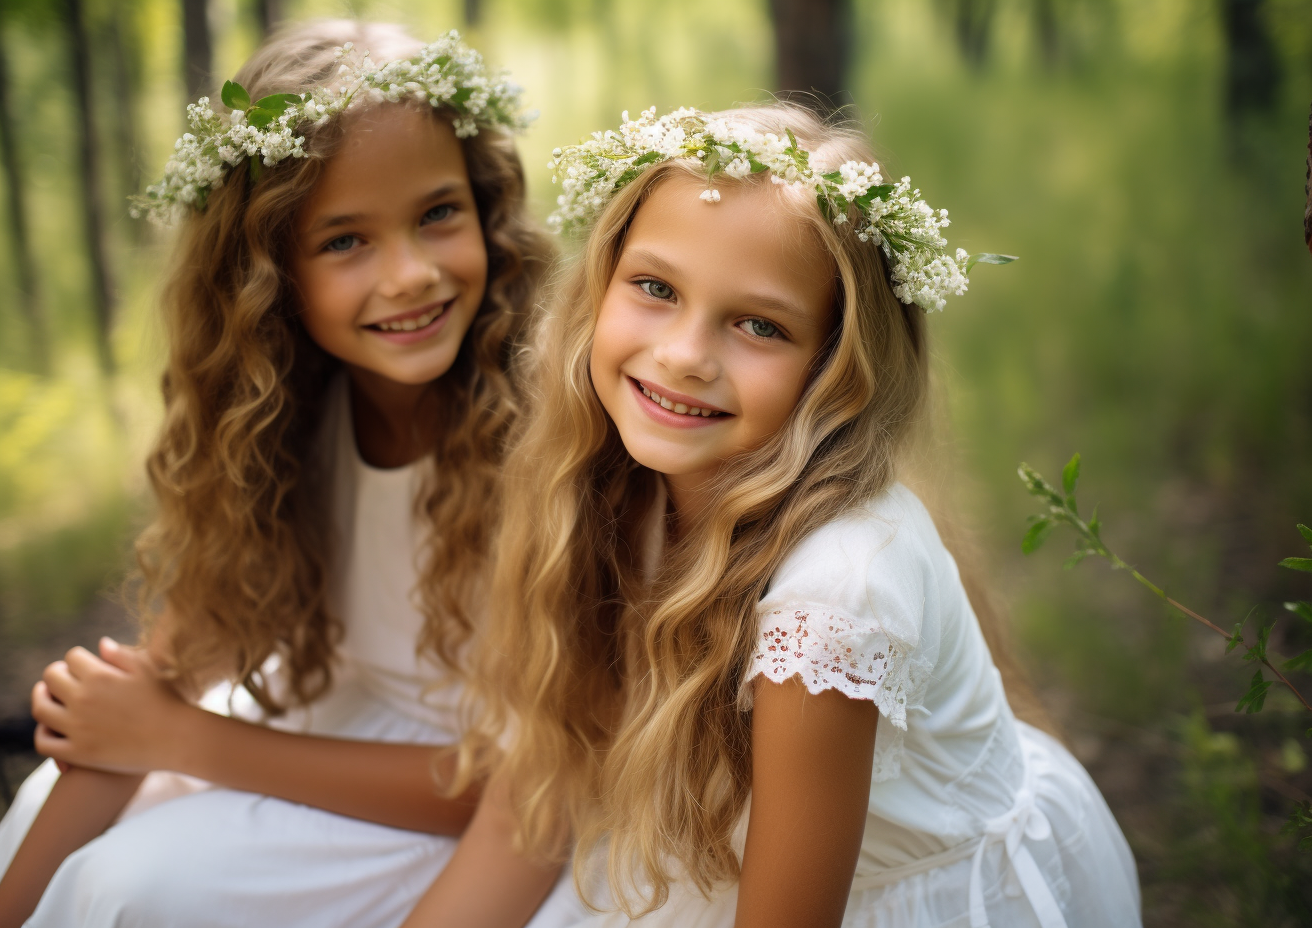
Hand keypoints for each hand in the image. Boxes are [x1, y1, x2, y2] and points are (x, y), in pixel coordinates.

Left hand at [31, 638, 192, 774]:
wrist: (176, 738)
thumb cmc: (166, 700)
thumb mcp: (147, 670)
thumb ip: (121, 654)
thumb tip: (100, 643)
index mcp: (100, 676)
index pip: (72, 657)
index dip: (77, 658)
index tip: (83, 664)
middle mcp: (83, 699)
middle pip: (51, 678)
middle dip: (57, 674)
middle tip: (63, 677)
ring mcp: (78, 727)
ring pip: (41, 709)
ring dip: (42, 699)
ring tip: (49, 698)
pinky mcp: (78, 752)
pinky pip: (44, 742)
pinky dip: (43, 733)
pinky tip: (52, 728)